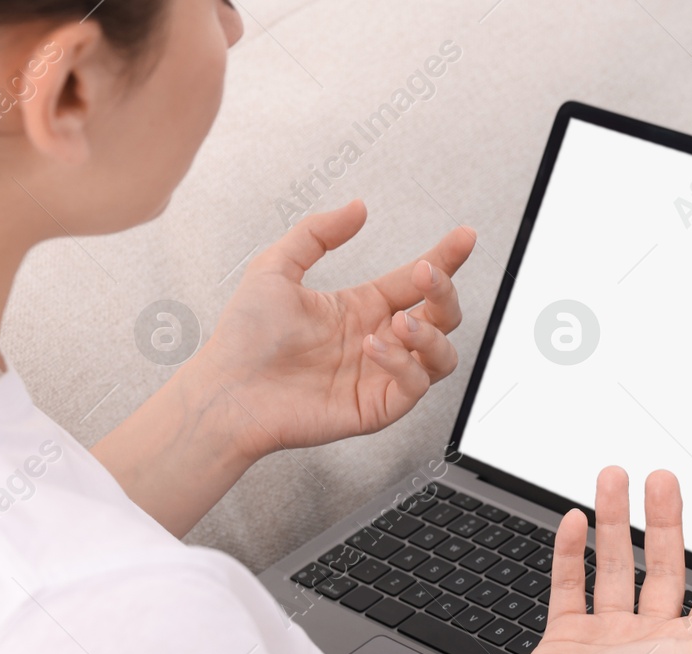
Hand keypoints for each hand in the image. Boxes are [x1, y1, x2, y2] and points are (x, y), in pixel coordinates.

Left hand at [188, 200, 476, 460]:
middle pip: (442, 316)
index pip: (418, 281)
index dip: (445, 258)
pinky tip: (373, 348)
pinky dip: (404, 364)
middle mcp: (379, 340)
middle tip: (427, 274)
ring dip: (431, 333)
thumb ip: (318, 233)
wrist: (227, 390)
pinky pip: (416, 385)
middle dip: (444, 292)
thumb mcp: (276, 267)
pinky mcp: (378, 407)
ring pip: (443, 355)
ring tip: (399, 321)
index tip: (463, 237)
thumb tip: (357, 208)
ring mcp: (381, 375)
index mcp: (362, 308)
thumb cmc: (244, 338)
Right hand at [502, 467, 691, 653]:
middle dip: (665, 519)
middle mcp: (650, 640)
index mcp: (690, 645)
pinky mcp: (566, 638)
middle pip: (663, 566)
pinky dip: (571, 551)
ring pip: (614, 566)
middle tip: (663, 479)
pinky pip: (570, 585)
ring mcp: (607, 637)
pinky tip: (577, 520)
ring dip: (615, 520)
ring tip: (615, 479)